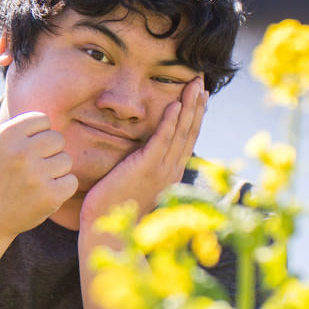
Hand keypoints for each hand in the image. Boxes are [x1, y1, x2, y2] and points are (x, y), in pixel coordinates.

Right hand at [0, 72, 79, 240]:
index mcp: (7, 133)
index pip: (43, 120)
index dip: (35, 135)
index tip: (20, 150)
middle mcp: (22, 152)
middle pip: (57, 139)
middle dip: (46, 153)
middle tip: (28, 168)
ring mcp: (36, 175)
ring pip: (66, 161)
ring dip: (54, 171)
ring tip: (32, 181)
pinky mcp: (49, 196)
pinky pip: (71, 182)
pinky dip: (61, 189)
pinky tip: (41, 194)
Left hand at [78, 76, 206, 235]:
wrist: (106, 228)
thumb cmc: (115, 210)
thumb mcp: (136, 185)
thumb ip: (144, 168)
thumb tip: (143, 155)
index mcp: (171, 174)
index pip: (187, 139)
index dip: (195, 115)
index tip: (201, 95)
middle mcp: (171, 171)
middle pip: (189, 131)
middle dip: (197, 104)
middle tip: (202, 80)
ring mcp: (161, 170)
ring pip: (180, 132)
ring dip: (188, 106)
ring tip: (195, 84)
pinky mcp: (146, 168)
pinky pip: (162, 140)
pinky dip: (170, 121)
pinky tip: (176, 104)